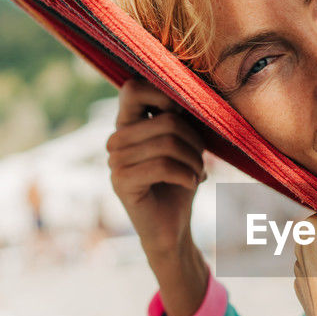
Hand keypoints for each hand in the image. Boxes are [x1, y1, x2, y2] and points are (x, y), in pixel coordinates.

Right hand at [106, 77, 208, 255]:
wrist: (172, 227)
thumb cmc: (180, 182)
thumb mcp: (183, 144)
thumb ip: (178, 117)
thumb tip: (189, 90)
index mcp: (128, 124)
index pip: (133, 88)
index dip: (163, 95)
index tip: (185, 118)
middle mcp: (116, 139)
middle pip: (166, 120)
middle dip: (194, 141)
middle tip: (201, 161)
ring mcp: (115, 160)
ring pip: (167, 143)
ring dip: (194, 161)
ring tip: (198, 173)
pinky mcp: (121, 181)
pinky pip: (162, 166)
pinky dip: (186, 175)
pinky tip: (192, 184)